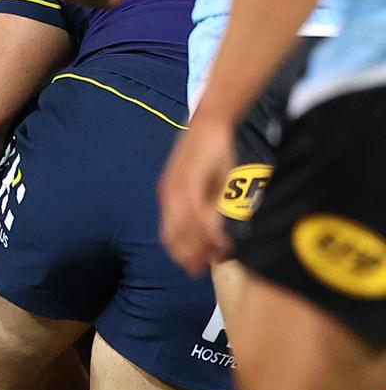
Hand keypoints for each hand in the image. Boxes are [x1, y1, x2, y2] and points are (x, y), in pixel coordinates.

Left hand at [158, 112, 234, 275]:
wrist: (211, 121)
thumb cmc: (212, 152)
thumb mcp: (205, 181)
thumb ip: (207, 204)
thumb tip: (217, 232)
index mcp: (169, 196)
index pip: (170, 235)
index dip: (183, 255)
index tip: (198, 268)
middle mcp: (169, 195)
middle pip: (175, 237)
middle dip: (191, 256)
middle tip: (208, 268)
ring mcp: (178, 188)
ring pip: (185, 229)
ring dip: (202, 247)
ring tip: (220, 255)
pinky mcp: (190, 181)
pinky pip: (197, 213)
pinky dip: (209, 230)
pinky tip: (221, 239)